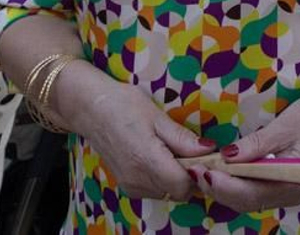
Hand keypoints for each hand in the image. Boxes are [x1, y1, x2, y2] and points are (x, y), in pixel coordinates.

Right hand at [58, 65, 215, 202]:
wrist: (90, 109)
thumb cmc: (124, 105)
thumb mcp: (157, 116)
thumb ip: (182, 139)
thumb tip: (209, 150)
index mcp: (146, 160)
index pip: (183, 184)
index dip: (197, 171)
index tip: (202, 155)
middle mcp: (137, 179)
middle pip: (177, 192)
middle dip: (189, 175)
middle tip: (191, 151)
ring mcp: (130, 185)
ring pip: (167, 193)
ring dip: (176, 178)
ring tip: (173, 151)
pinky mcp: (126, 186)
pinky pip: (155, 190)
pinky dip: (163, 179)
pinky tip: (160, 158)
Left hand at [186, 91, 299, 211]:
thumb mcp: (284, 127)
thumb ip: (256, 145)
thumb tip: (228, 156)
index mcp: (293, 182)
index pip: (253, 192)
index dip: (226, 186)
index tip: (204, 173)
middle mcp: (287, 194)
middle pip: (245, 201)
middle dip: (217, 188)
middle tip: (193, 171)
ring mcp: (281, 192)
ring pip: (245, 199)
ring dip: (221, 187)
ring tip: (198, 171)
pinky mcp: (276, 185)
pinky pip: (250, 191)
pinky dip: (231, 184)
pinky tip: (216, 171)